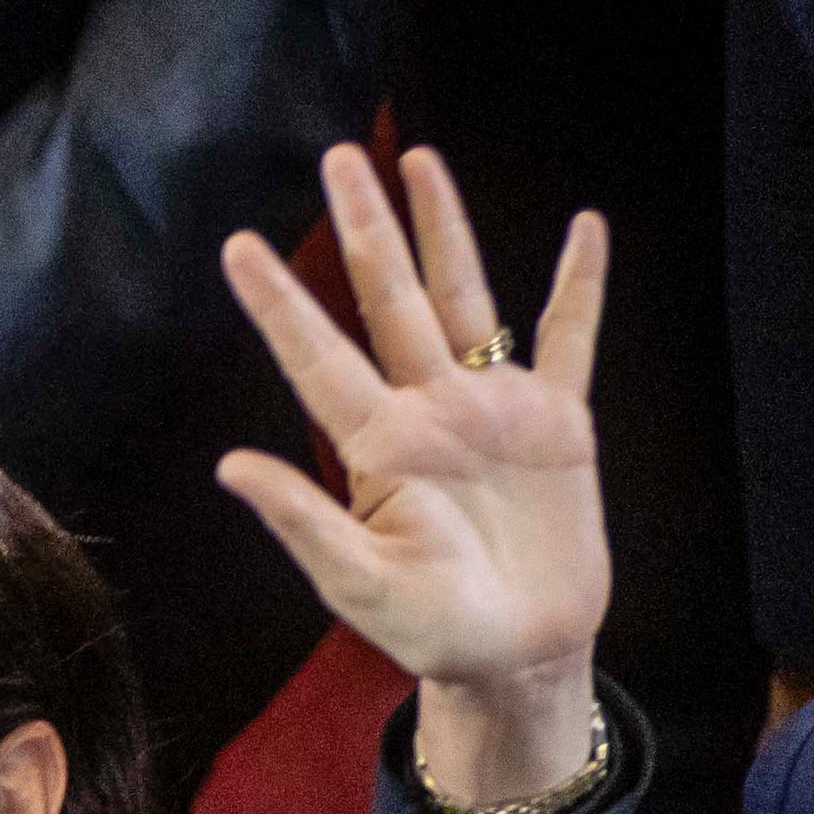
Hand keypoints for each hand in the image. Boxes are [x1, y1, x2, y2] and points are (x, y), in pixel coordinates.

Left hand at [218, 144, 611, 801]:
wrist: (516, 655)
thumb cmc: (429, 631)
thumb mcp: (357, 585)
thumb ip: (302, 520)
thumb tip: (230, 465)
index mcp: (377, 445)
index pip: (316, 356)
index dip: (280, 302)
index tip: (239, 245)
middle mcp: (428, 410)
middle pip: (391, 298)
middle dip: (367, 227)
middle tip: (338, 157)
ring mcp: (492, 410)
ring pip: (466, 295)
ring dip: (444, 229)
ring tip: (421, 159)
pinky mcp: (558, 423)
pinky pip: (571, 339)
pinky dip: (578, 286)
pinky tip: (584, 228)